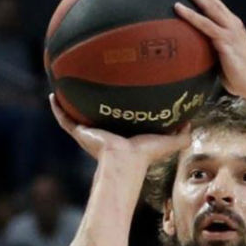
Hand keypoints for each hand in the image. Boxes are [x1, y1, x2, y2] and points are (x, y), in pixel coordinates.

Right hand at [49, 93, 188, 164]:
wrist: (124, 161)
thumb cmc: (144, 155)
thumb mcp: (167, 142)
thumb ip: (181, 135)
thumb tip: (193, 123)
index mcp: (120, 134)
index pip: (117, 120)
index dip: (117, 109)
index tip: (117, 95)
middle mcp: (102, 132)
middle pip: (94, 115)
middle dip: (92, 103)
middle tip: (91, 84)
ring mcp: (89, 132)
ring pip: (75, 115)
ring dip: (69, 102)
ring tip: (64, 85)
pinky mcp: (80, 132)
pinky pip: (64, 118)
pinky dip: (57, 108)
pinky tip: (53, 95)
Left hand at [173, 0, 245, 100]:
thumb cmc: (239, 77)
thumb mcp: (222, 59)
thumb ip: (211, 50)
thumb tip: (194, 54)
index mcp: (231, 24)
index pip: (213, 2)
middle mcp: (231, 22)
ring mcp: (229, 30)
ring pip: (208, 5)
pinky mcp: (225, 41)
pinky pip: (204, 25)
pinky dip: (190, 15)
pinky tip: (177, 7)